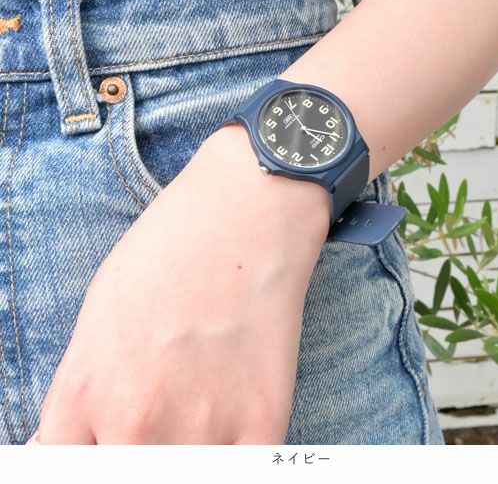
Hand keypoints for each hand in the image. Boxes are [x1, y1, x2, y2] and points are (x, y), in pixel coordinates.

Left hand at [33, 123, 329, 443]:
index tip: (111, 438)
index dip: (92, 454)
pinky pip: (242, 470)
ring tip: (204, 401)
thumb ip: (86, 388)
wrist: (247, 210)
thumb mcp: (100, 311)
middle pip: (125, 474)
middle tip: (165, 408)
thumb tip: (76, 441)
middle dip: (137, 447)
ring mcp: (202, 427)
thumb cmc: (172, 247)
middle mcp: (134, 422)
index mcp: (85, 393)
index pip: (65, 470)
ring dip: (192, 448)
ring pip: (186, 475)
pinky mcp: (263, 422)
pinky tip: (237, 416)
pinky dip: (236, 453)